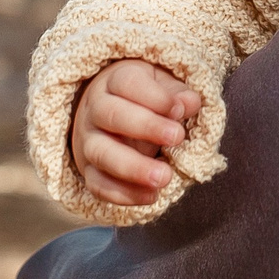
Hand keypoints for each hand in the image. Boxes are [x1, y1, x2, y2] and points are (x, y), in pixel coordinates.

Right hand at [71, 59, 202, 207]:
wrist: (110, 118)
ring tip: (164, 177)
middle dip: (146, 127)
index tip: (179, 110)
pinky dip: (123, 194)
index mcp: (114, 81)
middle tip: (177, 138)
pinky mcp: (88, 170)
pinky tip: (150, 196)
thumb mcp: (163, 87)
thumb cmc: (144, 99)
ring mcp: (89, 140)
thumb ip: (178, 94)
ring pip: (101, 153)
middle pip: (111, 114)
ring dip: (133, 168)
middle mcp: (96, 109)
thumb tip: (189, 103)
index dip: (154, 96)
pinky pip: (97, 184)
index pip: (128, 83)